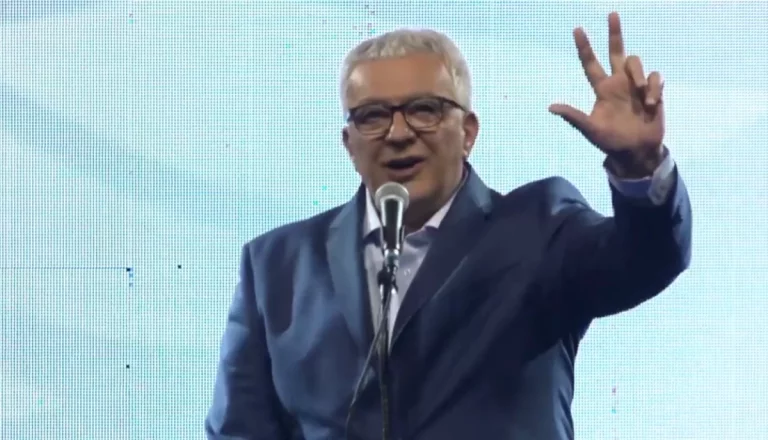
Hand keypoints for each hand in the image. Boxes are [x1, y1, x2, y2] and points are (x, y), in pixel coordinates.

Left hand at [549, 12, 664, 177]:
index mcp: (602, 89)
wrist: (636, 152)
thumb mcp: (590, 130)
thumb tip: (550, 107)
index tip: (577, 29)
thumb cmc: (610, 141)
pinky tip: (650, 104)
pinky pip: (654, 77)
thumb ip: (574, 117)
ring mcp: (635, 86)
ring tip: (642, 98)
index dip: (584, 47)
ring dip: (638, 75)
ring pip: (636, 62)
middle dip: (614, 33)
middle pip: (616, 51)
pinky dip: (652, 88)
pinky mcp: (652, 91)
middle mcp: (618, 83)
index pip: (590, 63)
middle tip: (611, 13)